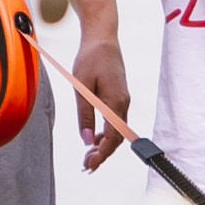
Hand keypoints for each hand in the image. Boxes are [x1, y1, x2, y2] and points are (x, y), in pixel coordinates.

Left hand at [72, 27, 129, 172]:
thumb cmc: (90, 58)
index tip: (89, 164)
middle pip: (117, 138)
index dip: (102, 153)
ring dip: (104, 145)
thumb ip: (84, 114)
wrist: (102, 38)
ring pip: (117, 131)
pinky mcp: (119, 96)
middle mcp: (123, 103)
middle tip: (86, 166)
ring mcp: (123, 100)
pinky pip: (115, 121)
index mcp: (115, 101)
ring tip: (88, 156)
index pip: (112, 136)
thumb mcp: (81, 86)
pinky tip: (94, 138)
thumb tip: (86, 140)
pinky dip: (106, 133)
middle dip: (103, 154)